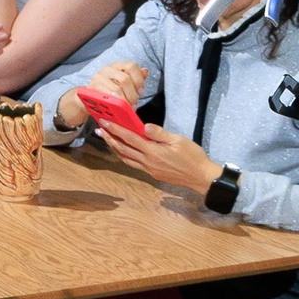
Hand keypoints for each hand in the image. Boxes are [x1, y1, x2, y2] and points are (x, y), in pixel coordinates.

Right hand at [78, 60, 147, 107]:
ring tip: (126, 109)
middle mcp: (107, 68)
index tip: (141, 92)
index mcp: (118, 65)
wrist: (88, 99)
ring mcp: (98, 77)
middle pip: (125, 79)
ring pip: (116, 89)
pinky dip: (113, 103)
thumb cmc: (109, 91)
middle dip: (132, 94)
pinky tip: (116, 108)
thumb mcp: (124, 84)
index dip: (139, 80)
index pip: (132, 66)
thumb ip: (135, 78)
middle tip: (134, 104)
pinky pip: (105, 96)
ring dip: (124, 101)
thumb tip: (145, 71)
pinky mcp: (91, 87)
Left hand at [95, 117, 221, 195]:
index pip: (129, 138)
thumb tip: (144, 126)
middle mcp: (147, 161)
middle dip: (110, 138)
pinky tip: (122, 151)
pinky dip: (124, 156)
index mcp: (153, 151)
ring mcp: (148, 168)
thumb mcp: (178, 140)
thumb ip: (159, 133)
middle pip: (123, 149)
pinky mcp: (151, 173)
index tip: (105, 122)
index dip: (116, 129)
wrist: (199, 177)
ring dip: (115, 148)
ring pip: (126, 158)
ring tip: (107, 139)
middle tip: (99, 130)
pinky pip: (133, 164)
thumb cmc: (192, 156)